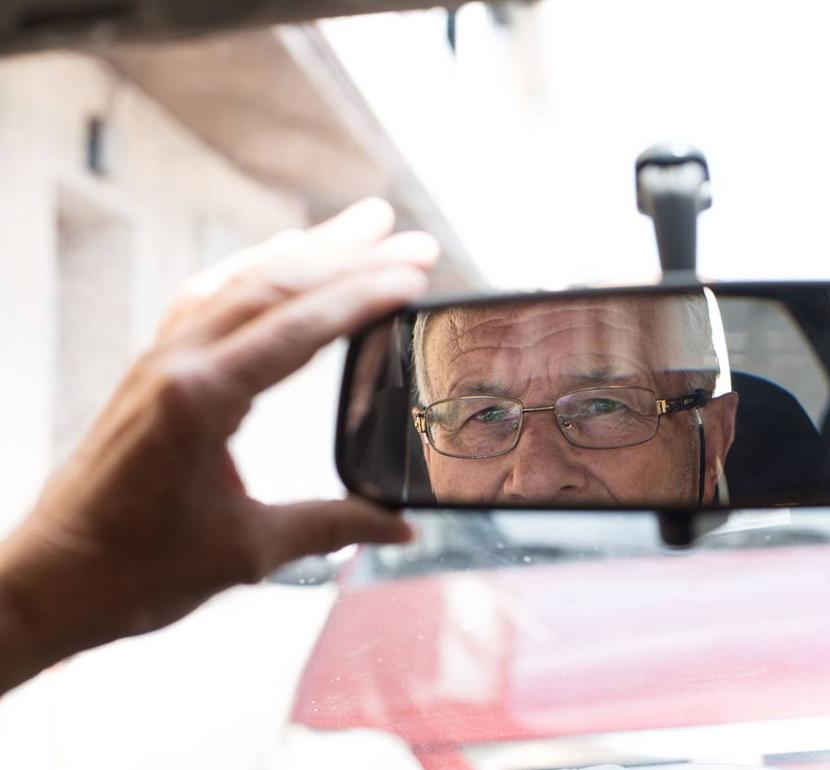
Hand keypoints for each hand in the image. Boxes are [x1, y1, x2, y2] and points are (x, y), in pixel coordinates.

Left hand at [0, 198, 434, 694]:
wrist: (49, 581)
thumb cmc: (135, 573)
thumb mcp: (247, 553)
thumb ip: (332, 526)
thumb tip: (404, 527)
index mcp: (201, 399)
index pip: (299, 327)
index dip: (363, 297)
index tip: (415, 276)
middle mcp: (178, 363)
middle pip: (276, 284)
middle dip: (351, 255)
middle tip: (413, 238)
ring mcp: (160, 358)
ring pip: (243, 278)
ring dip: (307, 249)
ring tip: (362, 226)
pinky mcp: (152, 368)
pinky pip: (210, 295)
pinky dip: (256, 268)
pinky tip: (281, 260)